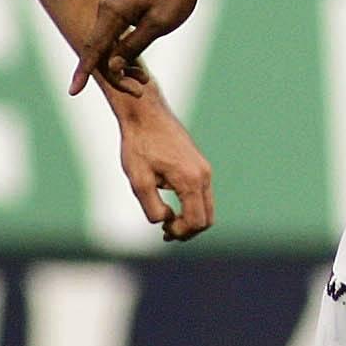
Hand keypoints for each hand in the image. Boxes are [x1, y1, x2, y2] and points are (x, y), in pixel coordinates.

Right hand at [71, 0, 203, 95]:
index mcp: (112, 11)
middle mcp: (106, 11)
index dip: (83, 72)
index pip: (94, 48)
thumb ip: (133, 46)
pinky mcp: (120, 16)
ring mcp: (112, 13)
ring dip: (122, 68)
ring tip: (144, 81)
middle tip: (140, 91)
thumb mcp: (157, 24)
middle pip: (100, 52)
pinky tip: (139, 72)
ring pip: (108, 49)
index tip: (73, 92)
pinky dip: (126, 57)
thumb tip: (112, 66)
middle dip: (115, 75)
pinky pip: (116, 42)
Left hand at [116, 90, 214, 241]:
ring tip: (168, 221)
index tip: (162, 230)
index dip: (180, 232)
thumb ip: (152, 207)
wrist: (145, 113)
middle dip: (188, 230)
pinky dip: (191, 206)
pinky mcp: (200, 164)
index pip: (196, 221)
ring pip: (207, 207)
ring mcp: (205, 168)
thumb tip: (167, 220)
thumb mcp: (139, 180)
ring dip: (190, 219)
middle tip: (165, 231)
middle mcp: (204, 174)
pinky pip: (203, 194)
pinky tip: (172, 205)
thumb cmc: (139, 144)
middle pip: (207, 218)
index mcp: (190, 180)